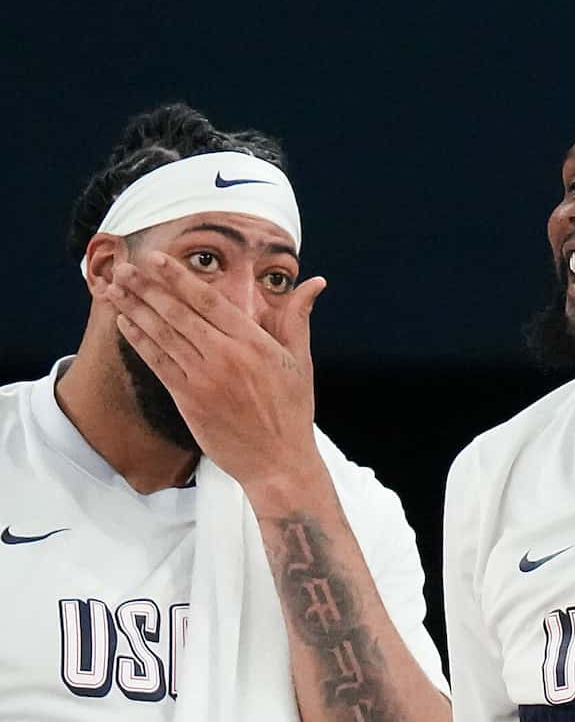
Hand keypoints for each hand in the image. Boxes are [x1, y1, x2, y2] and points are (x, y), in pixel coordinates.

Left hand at [98, 255, 326, 492]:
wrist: (279, 462)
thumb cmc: (292, 412)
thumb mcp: (301, 361)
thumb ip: (297, 318)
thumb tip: (315, 282)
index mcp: (255, 343)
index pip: (209, 300)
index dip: (178, 277)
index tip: (156, 258)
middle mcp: (227, 356)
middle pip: (178, 312)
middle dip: (147, 287)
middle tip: (123, 267)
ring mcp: (205, 378)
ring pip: (162, 334)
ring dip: (134, 308)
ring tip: (114, 288)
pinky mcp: (189, 399)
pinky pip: (157, 362)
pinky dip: (139, 340)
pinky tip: (125, 323)